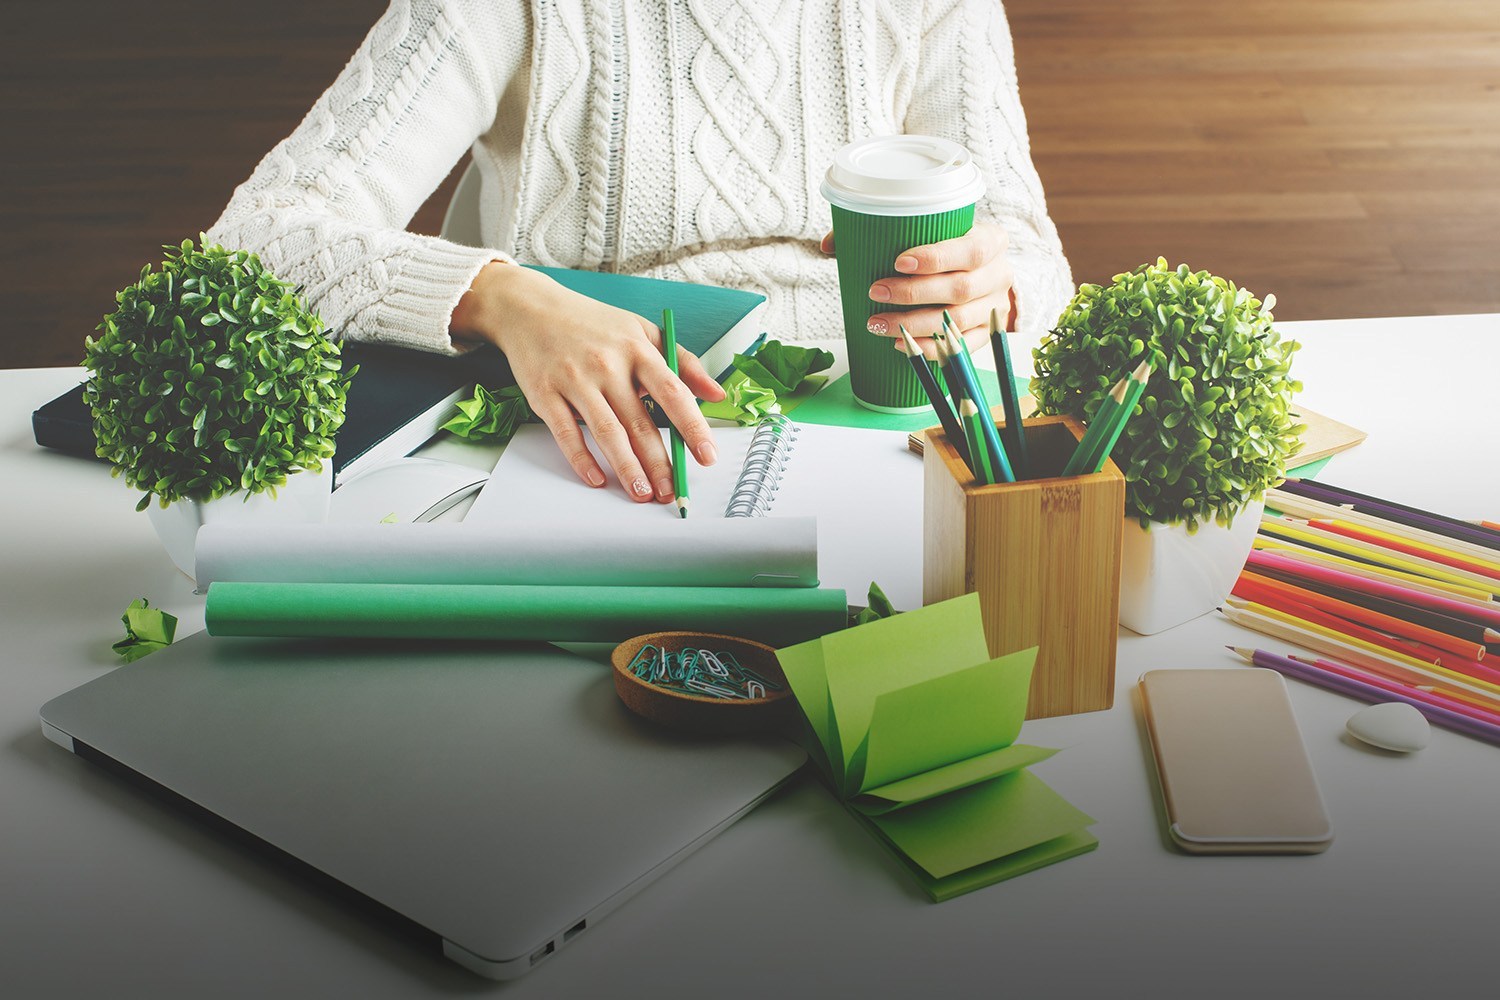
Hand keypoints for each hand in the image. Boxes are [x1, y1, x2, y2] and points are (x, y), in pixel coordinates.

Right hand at [451, 263, 724, 501]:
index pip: (672, 393)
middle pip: (639, 422)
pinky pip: (567, 433)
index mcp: (636, 349)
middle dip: (659, 462)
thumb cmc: (591, 323)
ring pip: (606, 433)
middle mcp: (607, 364)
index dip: (693, 427)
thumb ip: (682, 362)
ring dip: (626, 468)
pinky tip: (597, 479)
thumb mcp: (642, 330)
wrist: (529, 308)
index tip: (706, 455)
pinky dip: (582, 460)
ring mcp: (574, 380)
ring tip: (642, 493)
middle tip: (671, 490)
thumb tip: (717, 394)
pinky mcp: (545, 394)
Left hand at [820, 221, 1017, 359]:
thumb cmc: (949, 248)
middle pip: (961, 288)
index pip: (971, 249)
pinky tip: (901, 346)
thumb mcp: (931, 231)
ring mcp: (995, 307)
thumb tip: (831, 243)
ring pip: (958, 320)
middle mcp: (999, 274)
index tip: (898, 262)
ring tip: (878, 324)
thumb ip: (882, 230)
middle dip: (914, 293)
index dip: (936, 258)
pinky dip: (930, 348)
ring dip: (915, 324)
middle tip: (876, 292)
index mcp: (991, 241)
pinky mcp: (987, 333)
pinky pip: (962, 347)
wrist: (985, 275)